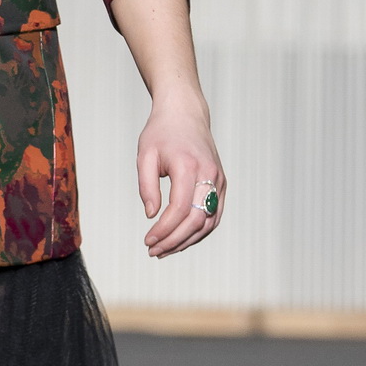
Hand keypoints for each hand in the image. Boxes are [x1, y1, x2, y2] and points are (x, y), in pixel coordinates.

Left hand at [137, 95, 225, 257]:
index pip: (180, 208)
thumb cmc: (161, 132)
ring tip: (164, 250)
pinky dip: (199, 231)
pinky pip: (214, 215)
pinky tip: (180, 239)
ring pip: (209, 222)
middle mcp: (209, 175)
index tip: (148, 240)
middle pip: (197, 220)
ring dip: (187, 240)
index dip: (164, 230)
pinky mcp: (221, 184)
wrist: (185, 113)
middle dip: (174, 240)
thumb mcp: (145, 155)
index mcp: (189, 166)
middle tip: (154, 251)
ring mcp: (219, 181)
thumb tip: (152, 216)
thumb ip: (147, 187)